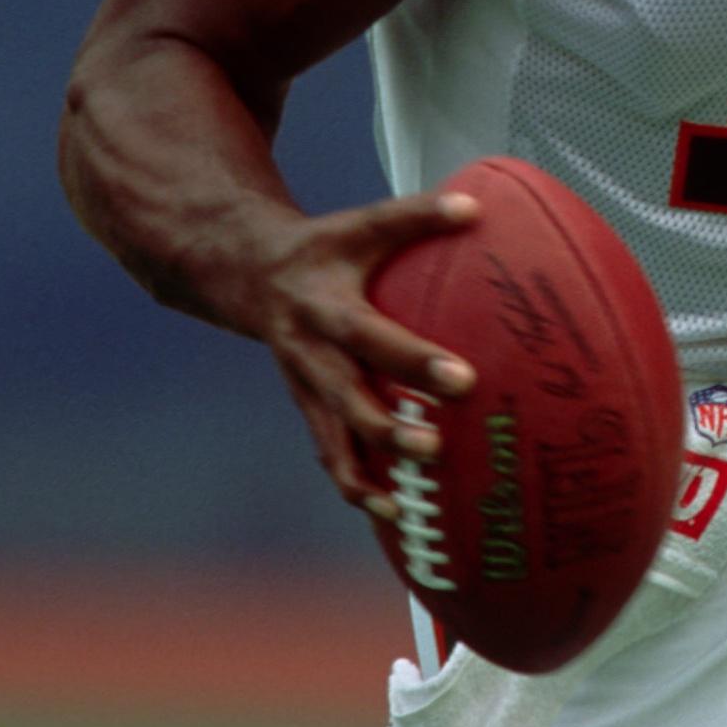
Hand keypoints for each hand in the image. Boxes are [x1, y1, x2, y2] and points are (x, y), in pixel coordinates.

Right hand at [232, 189, 482, 513]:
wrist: (247, 276)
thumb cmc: (323, 249)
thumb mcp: (360, 225)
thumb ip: (417, 216)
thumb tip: (479, 208)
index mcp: (325, 307)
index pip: (371, 334)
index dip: (413, 359)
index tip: (463, 379)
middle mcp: (310, 354)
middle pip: (347, 399)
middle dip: (390, 428)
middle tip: (438, 447)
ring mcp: (305, 389)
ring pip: (334, 441)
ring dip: (370, 475)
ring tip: (411, 508)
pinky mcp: (309, 411)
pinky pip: (332, 457)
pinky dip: (359, 489)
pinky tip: (395, 517)